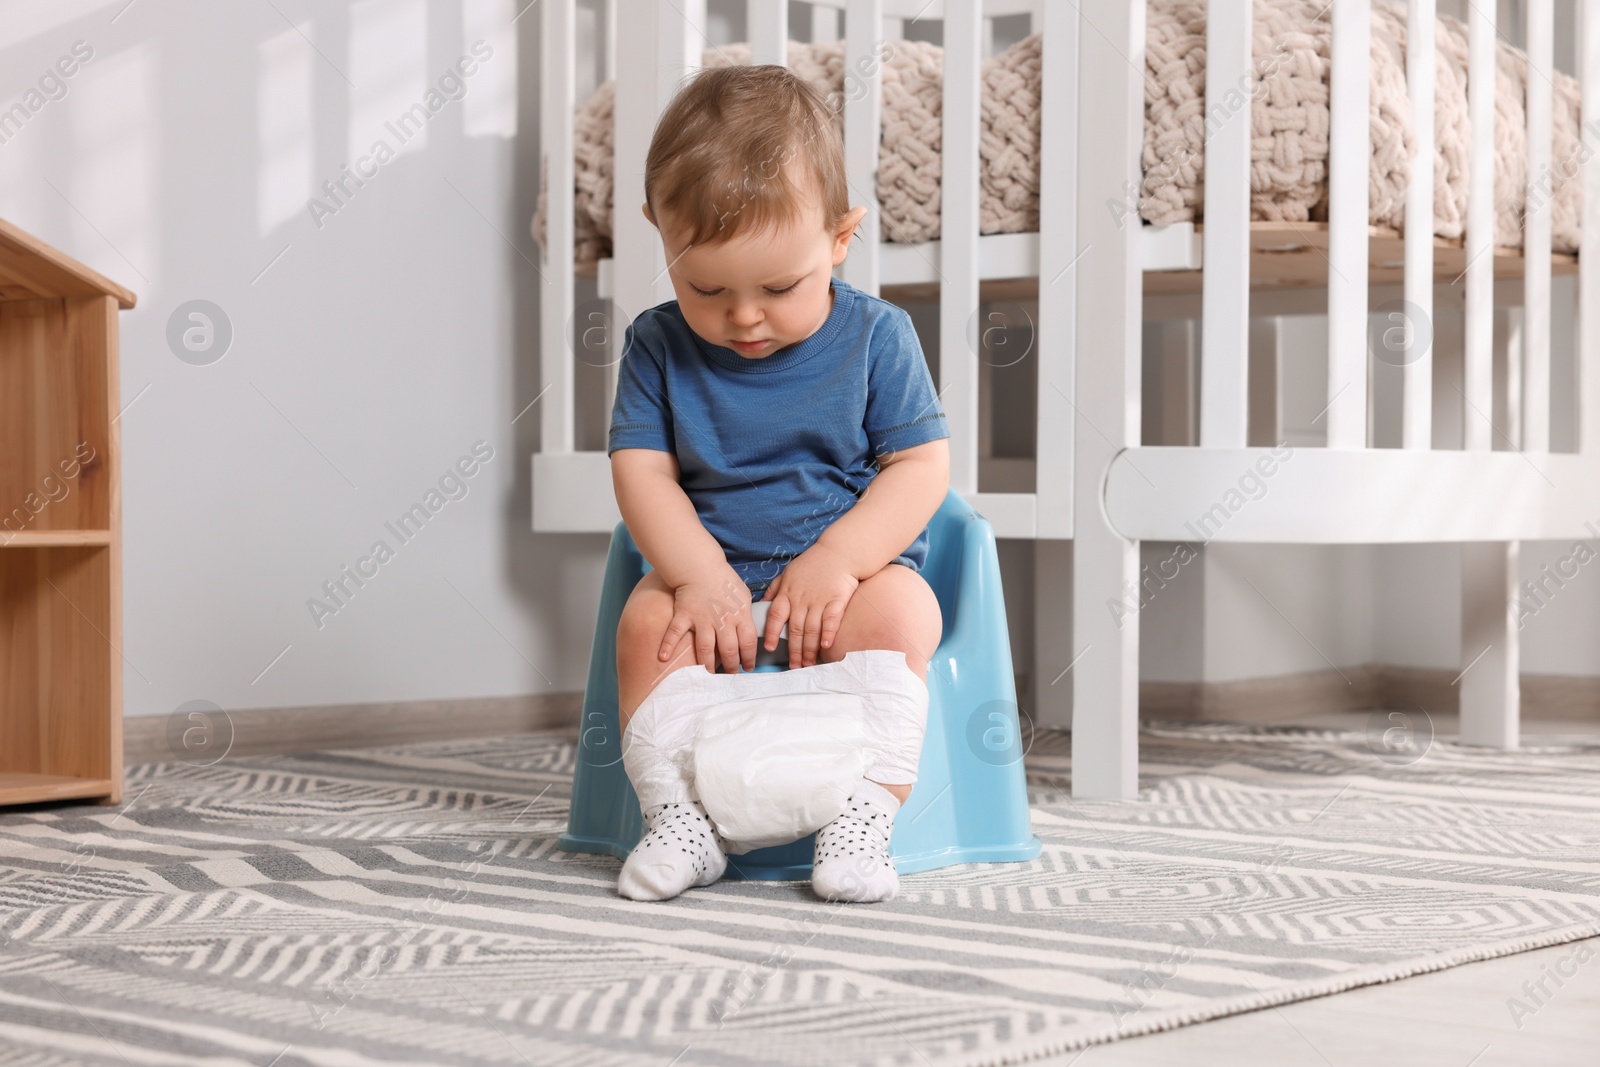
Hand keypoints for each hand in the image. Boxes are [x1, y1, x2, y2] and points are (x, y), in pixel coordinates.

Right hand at [657, 566, 756, 674]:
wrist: (701, 566)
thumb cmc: (724, 580)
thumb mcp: (743, 595)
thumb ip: (746, 614)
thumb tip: (751, 630)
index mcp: (739, 615)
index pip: (748, 643)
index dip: (749, 658)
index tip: (748, 668)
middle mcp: (722, 620)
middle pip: (728, 650)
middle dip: (731, 667)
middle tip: (731, 676)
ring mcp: (702, 619)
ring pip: (706, 648)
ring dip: (707, 665)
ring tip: (708, 676)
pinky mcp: (685, 615)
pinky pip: (675, 633)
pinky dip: (668, 645)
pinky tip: (664, 658)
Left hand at [761, 541, 858, 667]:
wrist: (839, 552)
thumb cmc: (812, 564)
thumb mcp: (787, 574)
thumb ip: (774, 590)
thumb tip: (760, 605)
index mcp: (787, 593)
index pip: (775, 616)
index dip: (772, 633)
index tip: (769, 648)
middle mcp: (801, 599)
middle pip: (795, 629)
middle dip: (793, 650)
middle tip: (794, 667)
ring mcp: (819, 600)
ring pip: (811, 629)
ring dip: (809, 649)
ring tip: (807, 664)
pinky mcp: (837, 599)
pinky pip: (831, 619)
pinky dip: (828, 633)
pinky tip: (826, 646)